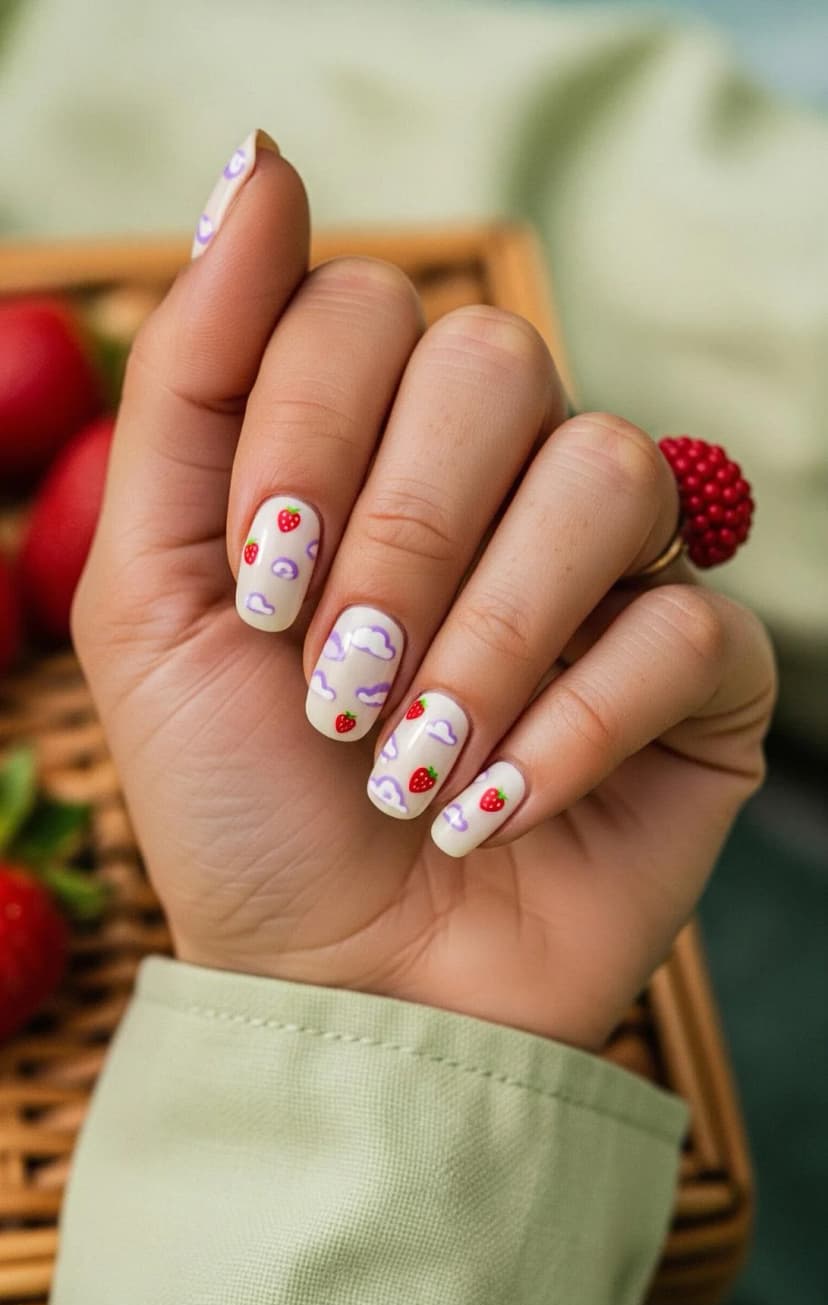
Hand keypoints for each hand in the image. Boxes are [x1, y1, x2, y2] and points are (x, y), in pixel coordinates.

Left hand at [73, 136, 775, 1049]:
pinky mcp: (699, 679)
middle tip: (333, 685)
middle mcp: (501, 486)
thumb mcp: (151, 594)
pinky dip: (575, 725)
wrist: (340, 988)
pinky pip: (690, 623)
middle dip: (397, 536)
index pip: (368, 309)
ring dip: (484, 636)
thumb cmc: (240, 806)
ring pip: (605, 473)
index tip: (255, 588)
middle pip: (498, 362)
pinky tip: (494, 809)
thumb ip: (195, 378)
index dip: (307, 427)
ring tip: (408, 764)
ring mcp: (610, 575)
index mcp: (372, 448)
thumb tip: (261, 160)